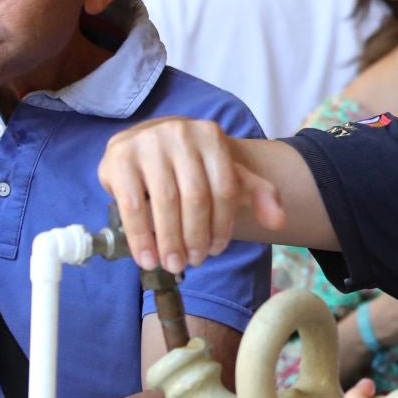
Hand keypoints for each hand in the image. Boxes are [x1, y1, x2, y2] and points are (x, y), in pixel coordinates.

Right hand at [98, 117, 283, 273]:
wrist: (148, 141)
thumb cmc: (192, 164)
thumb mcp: (227, 172)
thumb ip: (258, 193)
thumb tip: (278, 222)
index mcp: (210, 136)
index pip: (224, 189)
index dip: (222, 226)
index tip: (215, 251)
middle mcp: (179, 133)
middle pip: (195, 197)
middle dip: (196, 237)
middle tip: (193, 263)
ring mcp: (146, 142)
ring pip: (164, 202)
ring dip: (170, 241)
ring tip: (173, 264)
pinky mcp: (119, 157)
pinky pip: (133, 205)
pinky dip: (141, 237)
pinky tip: (147, 257)